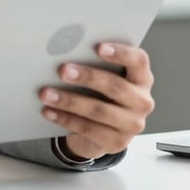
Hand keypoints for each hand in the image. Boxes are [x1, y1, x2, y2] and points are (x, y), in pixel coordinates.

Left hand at [39, 43, 154, 160]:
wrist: (102, 128)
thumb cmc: (100, 91)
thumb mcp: (102, 75)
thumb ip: (91, 61)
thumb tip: (63, 49)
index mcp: (140, 77)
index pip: (138, 61)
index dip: (121, 53)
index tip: (99, 47)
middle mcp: (142, 101)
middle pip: (116, 87)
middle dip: (87, 77)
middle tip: (63, 70)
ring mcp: (132, 124)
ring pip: (100, 111)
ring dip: (69, 101)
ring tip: (47, 93)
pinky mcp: (117, 142)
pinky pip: (88, 129)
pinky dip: (65, 119)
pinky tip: (48, 111)